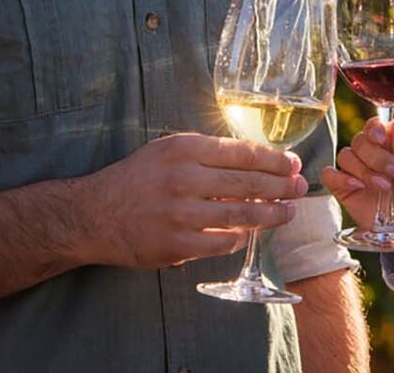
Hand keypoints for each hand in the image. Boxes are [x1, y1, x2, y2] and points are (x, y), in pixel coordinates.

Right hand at [78, 132, 307, 268]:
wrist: (93, 214)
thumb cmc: (136, 179)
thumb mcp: (168, 151)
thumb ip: (208, 155)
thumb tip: (256, 162)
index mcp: (185, 149)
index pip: (243, 153)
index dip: (275, 160)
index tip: (293, 164)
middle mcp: (185, 178)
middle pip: (249, 183)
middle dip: (281, 186)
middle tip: (300, 188)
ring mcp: (181, 213)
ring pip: (241, 214)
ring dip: (271, 214)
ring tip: (287, 212)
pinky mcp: (176, 245)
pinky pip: (222, 242)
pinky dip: (241, 238)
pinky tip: (250, 233)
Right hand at [321, 115, 393, 236]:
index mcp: (390, 141)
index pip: (374, 125)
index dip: (374, 129)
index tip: (382, 139)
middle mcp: (371, 153)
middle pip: (360, 141)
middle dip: (377, 158)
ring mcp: (356, 171)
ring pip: (345, 156)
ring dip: (364, 170)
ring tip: (385, 186)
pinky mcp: (345, 190)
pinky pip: (329, 175)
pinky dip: (340, 177)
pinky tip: (357, 186)